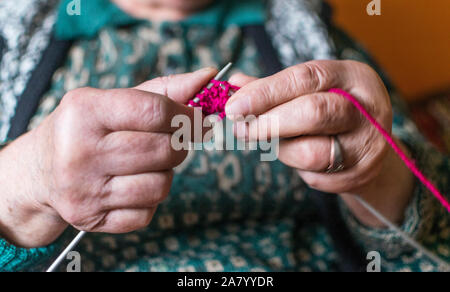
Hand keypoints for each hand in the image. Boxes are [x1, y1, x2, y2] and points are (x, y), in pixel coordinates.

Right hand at [0, 68, 216, 247]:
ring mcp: (84, 190)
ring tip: (148, 164)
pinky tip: (132, 186)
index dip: (188, 115)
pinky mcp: (89, 218)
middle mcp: (79, 152)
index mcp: (85, 112)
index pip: (155, 111)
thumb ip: (163, 90)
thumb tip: (208, 77)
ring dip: (165, 174)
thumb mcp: (112, 100)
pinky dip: (149, 199)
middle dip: (181, 144)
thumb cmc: (85, 129)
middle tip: (174, 140)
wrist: (39, 170)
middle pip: (164, 150)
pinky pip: (147, 213)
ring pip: (161, 185)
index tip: (199, 118)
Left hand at [226, 60, 413, 226]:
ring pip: (311, 153)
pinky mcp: (361, 174)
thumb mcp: (310, 89)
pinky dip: (296, 167)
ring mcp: (368, 145)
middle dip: (268, 123)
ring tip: (272, 141)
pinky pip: (315, 176)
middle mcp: (367, 109)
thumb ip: (273, 87)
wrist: (371, 142)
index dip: (266, 93)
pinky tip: (298, 154)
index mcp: (353, 76)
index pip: (306, 79)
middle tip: (240, 128)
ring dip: (280, 149)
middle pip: (313, 114)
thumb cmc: (332, 107)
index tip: (234, 106)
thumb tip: (235, 84)